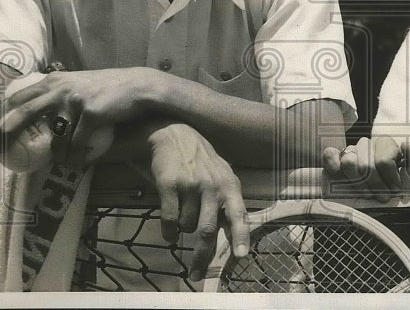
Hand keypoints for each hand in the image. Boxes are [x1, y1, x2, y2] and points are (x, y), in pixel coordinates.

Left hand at [0, 66, 163, 167]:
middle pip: (23, 113)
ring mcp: (74, 101)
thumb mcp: (79, 82)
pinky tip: (79, 163)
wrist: (139, 86)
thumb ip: (60, 91)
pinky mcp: (90, 114)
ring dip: (57, 156)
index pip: (19, 96)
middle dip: (8, 133)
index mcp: (54, 80)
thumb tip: (40, 109)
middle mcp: (60, 88)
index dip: (6, 115)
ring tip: (63, 162)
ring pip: (56, 138)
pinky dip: (77, 157)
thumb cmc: (109, 87)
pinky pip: (77, 144)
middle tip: (0, 150)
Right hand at [145, 121, 249, 282]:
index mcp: (229, 185)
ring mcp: (190, 185)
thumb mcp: (222, 176)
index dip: (240, 236)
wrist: (174, 135)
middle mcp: (212, 186)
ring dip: (183, 230)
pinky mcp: (169, 185)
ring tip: (182, 216)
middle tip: (195, 274)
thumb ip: (228, 202)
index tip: (241, 256)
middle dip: (201, 256)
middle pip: (207, 230)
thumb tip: (233, 238)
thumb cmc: (201, 162)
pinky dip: (168, 231)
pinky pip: (169, 221)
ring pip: (186, 227)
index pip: (238, 214)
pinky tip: (169, 229)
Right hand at [322, 136, 409, 202]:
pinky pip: (329, 156)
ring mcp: (351, 150)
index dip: (390, 179)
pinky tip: (340, 177)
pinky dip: (333, 166)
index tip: (395, 190)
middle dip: (376, 185)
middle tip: (383, 198)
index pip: (384, 161)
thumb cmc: (402, 171)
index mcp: (386, 143)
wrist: (388, 173)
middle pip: (366, 165)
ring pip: (349, 162)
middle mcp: (367, 144)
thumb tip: (407, 147)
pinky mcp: (337, 158)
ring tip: (368, 194)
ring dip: (358, 183)